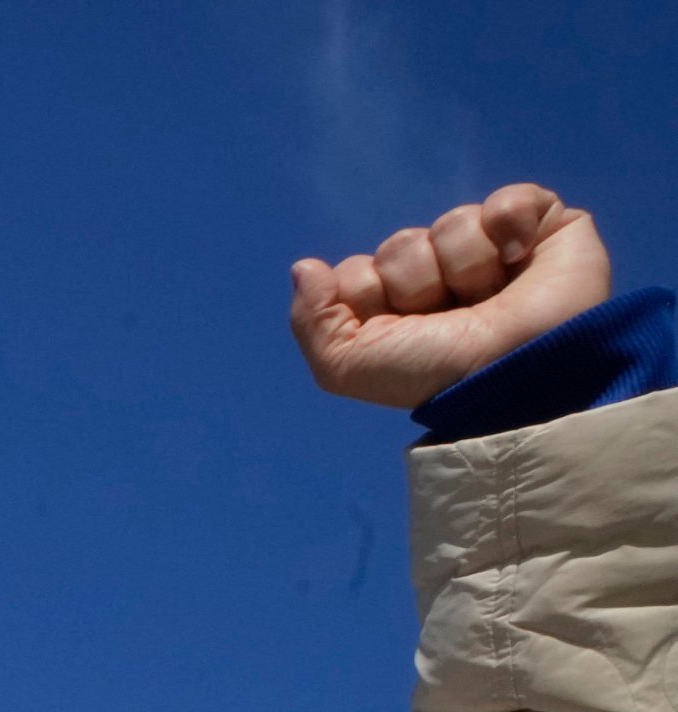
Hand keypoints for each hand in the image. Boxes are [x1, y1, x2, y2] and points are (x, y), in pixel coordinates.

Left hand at [293, 183, 610, 407]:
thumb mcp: (350, 366)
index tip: (400, 327)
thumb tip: (304, 266)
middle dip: (418, 283)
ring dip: (465, 266)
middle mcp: (442, 277)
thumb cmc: (435, 375)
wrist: (513, 371)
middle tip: (451, 317)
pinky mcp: (543, 227)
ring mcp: (492, 250)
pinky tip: (519, 258)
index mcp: (397, 308)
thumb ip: (312, 320)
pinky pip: (507, 199)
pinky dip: (509, 225)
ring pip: (451, 223)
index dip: (371, 296)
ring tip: (490, 300)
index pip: (357, 272)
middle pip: (400, 245)